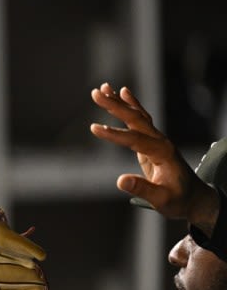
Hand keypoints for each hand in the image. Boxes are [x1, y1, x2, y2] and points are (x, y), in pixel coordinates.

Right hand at [90, 82, 218, 228]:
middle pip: (136, 119)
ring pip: (137, 116)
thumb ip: (142, 189)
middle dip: (115, 106)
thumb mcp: (161, 200)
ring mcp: (157, 140)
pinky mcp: (151, 142)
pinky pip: (140, 120)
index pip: (135, 140)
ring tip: (103, 88)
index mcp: (162, 153)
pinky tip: (122, 93)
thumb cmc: (179, 200)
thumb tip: (120, 180)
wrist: (194, 198)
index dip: (115, 134)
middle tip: (96, 93)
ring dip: (120, 102)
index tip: (94, 128)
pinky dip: (130, 106)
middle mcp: (160, 141)